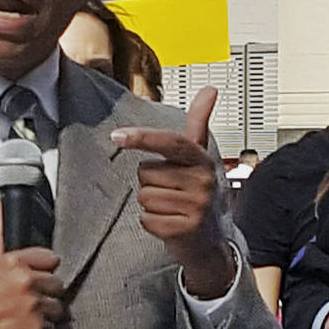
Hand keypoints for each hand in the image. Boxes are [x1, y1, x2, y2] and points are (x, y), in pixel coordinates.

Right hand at [0, 205, 64, 328]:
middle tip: (24, 302)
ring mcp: (33, 309)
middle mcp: (25, 284)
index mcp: (13, 263)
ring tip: (22, 318)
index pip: (50, 259)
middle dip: (43, 294)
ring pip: (57, 309)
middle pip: (56, 285)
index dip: (40, 271)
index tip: (30, 280)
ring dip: (44, 315)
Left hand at [111, 87, 235, 297]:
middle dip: (151, 182)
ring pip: (144, 197)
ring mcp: (196, 206)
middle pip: (146, 173)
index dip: (143, 137)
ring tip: (171, 207)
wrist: (210, 240)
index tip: (118, 136)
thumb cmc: (198, 194)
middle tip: (170, 191)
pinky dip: (151, 223)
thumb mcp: (200, 158)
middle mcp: (202, 181)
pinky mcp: (184, 229)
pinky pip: (146, 219)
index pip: (170, 142)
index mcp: (201, 160)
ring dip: (151, 204)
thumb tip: (210, 89)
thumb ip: (199, 123)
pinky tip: (169, 222)